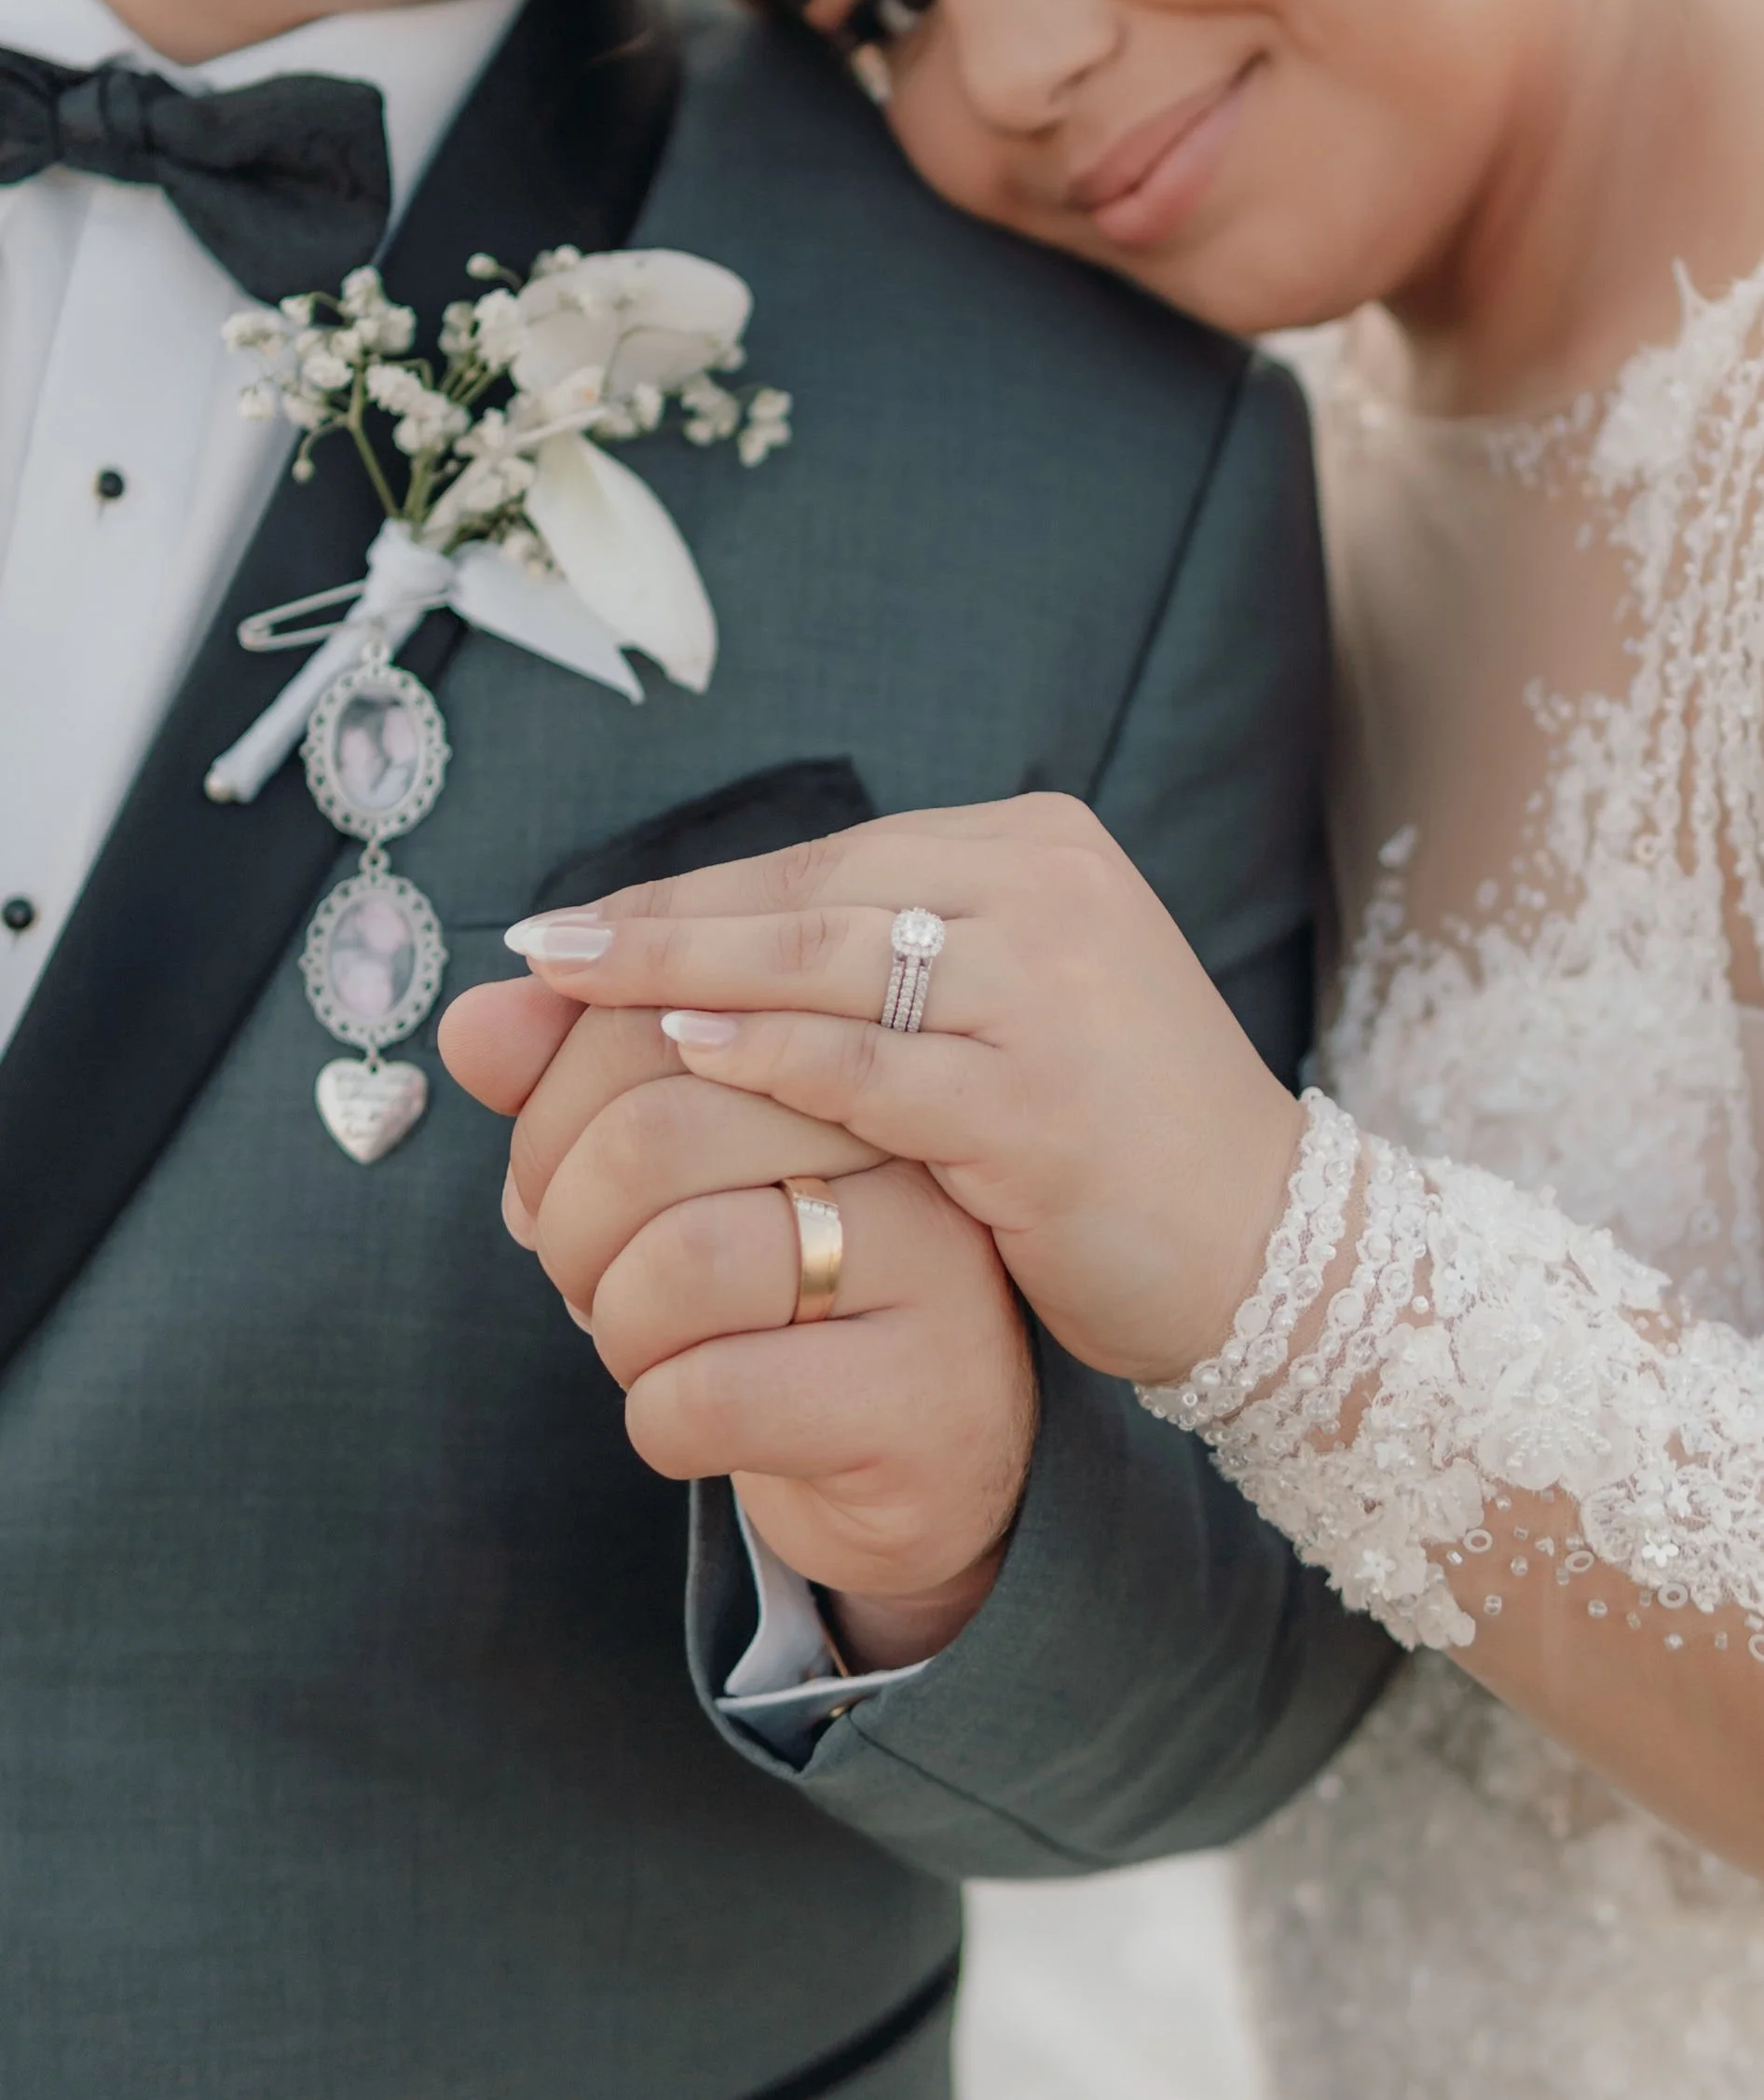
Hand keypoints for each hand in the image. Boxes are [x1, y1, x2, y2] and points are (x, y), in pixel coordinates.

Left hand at [438, 982, 1037, 1664]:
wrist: (914, 1458)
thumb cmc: (774, 1292)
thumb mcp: (671, 1176)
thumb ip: (577, 1087)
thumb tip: (475, 1026)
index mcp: (840, 1056)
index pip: (652, 1022)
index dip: (549, 1111)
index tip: (549, 1181)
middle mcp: (908, 1144)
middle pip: (656, 1136)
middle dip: (567, 1225)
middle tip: (582, 1275)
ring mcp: (932, 1272)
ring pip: (684, 1266)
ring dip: (614, 1326)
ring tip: (646, 1345)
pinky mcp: (917, 1398)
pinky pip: (714, 1397)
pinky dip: (658, 1419)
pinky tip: (694, 1420)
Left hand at [496, 794, 1305, 1386]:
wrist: (1269, 1246)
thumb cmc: (1112, 1135)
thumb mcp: (1006, 1019)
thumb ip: (874, 976)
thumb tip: (691, 964)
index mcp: (1038, 852)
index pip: (829, 862)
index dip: (693, 892)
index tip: (582, 923)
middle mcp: (1047, 895)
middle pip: (812, 895)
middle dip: (661, 921)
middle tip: (539, 946)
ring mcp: (1049, 995)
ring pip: (828, 962)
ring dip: (683, 970)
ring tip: (571, 985)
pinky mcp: (1037, 1105)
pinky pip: (871, 1068)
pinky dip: (767, 1054)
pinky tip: (680, 1048)